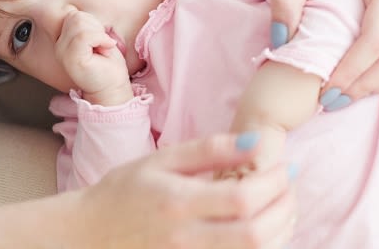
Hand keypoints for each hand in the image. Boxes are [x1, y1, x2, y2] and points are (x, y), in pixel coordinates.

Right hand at [56, 10, 131, 104]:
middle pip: (76, 17)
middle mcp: (59, 46)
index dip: (92, 23)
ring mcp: (64, 53)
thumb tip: (81, 13)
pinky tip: (104, 49)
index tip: (99, 41)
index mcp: (63, 40)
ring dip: (99, 34)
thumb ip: (85, 26)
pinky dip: (101, 39)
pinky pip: (85, 35)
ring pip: (80, 24)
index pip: (74, 15)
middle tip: (101, 45)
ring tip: (101, 48)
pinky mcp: (72, 58)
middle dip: (95, 27)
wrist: (112, 90)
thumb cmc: (107, 66)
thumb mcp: (95, 38)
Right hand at [72, 134, 296, 247]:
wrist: (89, 233)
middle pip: (256, 233)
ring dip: (281, 230)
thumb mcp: (161, 160)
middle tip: (289, 187)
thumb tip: (257, 141)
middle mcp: (187, 238)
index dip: (274, 183)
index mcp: (178, 202)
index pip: (242, 197)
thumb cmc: (124, 191)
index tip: (285, 167)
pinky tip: (264, 228)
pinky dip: (263, 246)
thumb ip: (209, 150)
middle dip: (285, 209)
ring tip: (282, 206)